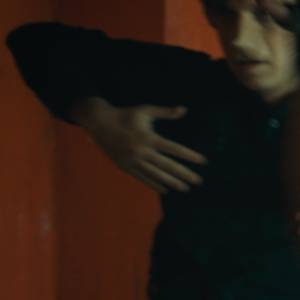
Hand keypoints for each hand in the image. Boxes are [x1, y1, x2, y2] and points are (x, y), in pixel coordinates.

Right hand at [72, 98, 206, 193]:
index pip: (173, 148)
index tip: (202, 161)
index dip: (189, 155)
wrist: (97, 122)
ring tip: (185, 188)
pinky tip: (165, 190)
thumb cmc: (124, 115)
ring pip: (155, 175)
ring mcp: (132, 160)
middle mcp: (141, 151)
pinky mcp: (124, 166)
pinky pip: (142, 177)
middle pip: (166, 165)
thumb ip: (165, 112)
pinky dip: (154, 184)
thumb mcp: (144, 110)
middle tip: (198, 181)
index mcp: (147, 138)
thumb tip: (183, 110)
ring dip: (171, 182)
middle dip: (184, 174)